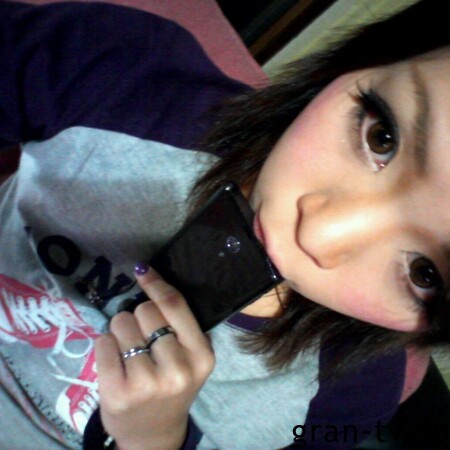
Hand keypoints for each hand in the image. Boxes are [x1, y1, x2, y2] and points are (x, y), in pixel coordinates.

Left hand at [95, 265, 214, 449]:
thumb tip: (147, 275)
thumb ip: (178, 324)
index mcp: (201, 355)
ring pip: (121, 323)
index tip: (142, 270)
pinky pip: (103, 343)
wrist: (154, 434)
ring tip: (129, 351)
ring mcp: (148, 383)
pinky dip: (105, 345)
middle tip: (141, 337)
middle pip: (145, 311)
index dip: (156, 284)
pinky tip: (114, 361)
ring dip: (120, 330)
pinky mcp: (119, 394)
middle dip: (138, 316)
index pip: (175, 305)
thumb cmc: (172, 385)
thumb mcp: (189, 356)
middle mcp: (178, 369)